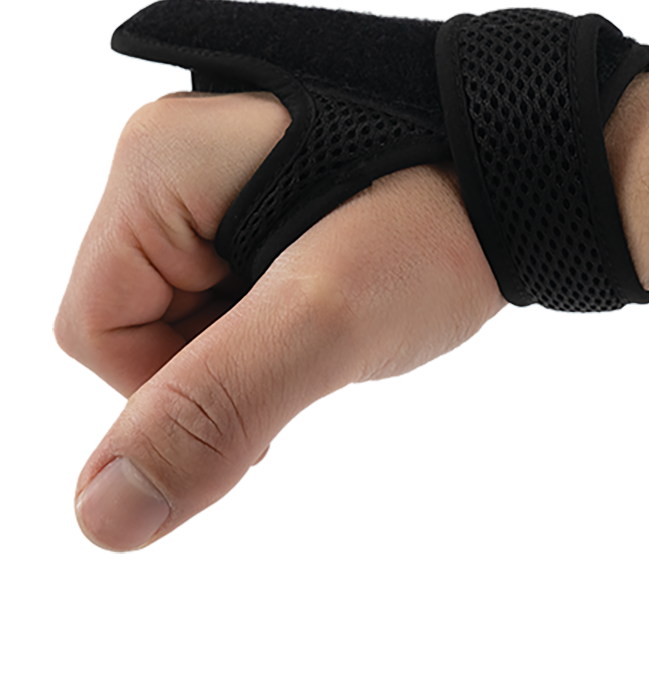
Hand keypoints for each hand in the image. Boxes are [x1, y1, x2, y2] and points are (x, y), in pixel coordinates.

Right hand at [54, 89, 506, 550]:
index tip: (282, 365)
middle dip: (224, 357)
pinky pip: (225, 297)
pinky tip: (331, 295)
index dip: (177, 382)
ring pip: (185, 318)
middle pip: (137, 324)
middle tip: (321, 325)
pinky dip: (273, 323)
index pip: (97, 327)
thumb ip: (217, 408)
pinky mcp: (252, 203)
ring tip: (336, 301)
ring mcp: (213, 180)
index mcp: (158, 163)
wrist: (521, 184)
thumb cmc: (441, 225)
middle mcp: (172, 161)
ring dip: (255, 342)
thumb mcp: (330, 320)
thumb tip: (103, 517)